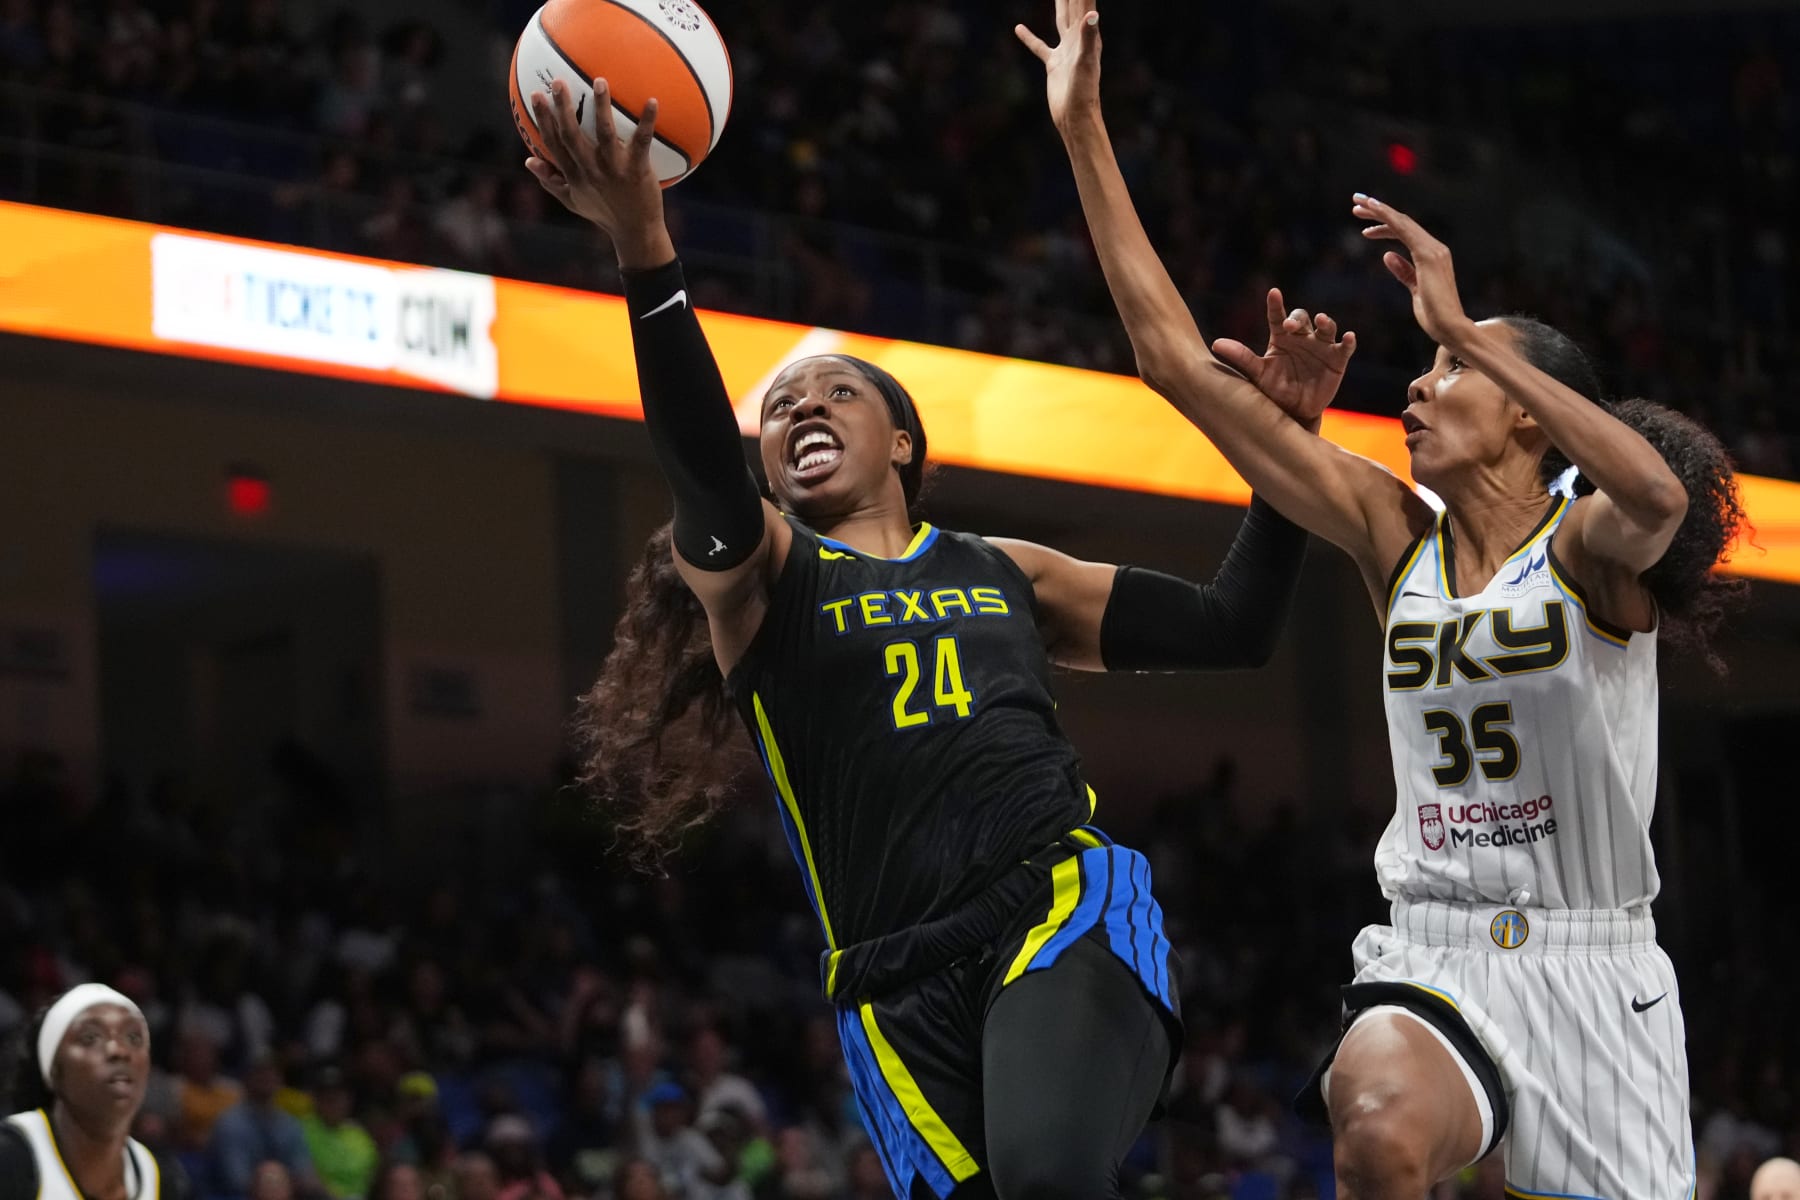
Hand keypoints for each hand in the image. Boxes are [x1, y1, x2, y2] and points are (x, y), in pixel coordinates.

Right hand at [526, 77, 671, 267]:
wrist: (635, 231)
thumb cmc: (604, 213)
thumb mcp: (573, 201)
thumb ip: (550, 180)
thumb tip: (528, 160)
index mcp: (574, 175)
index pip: (554, 143)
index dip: (544, 119)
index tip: (536, 95)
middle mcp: (591, 170)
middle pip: (572, 135)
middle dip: (563, 107)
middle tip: (558, 81)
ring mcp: (614, 170)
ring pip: (605, 134)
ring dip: (601, 107)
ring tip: (600, 81)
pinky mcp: (637, 171)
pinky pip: (642, 142)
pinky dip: (647, 122)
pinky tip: (653, 101)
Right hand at [1015, 0, 1101, 131]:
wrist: (1075, 117)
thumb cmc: (1084, 92)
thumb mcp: (1085, 62)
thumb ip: (1089, 37)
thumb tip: (1092, 15)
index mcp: (1087, 35)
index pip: (1084, 3)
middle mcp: (1078, 39)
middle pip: (1073, 6)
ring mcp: (1065, 51)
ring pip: (1060, 20)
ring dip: (1059, 4)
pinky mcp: (1054, 64)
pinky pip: (1040, 46)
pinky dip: (1029, 38)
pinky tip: (1018, 28)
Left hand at [1213, 288, 1355, 427]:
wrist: (1294, 412)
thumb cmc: (1274, 389)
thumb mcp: (1257, 373)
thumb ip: (1241, 357)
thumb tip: (1216, 344)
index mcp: (1281, 337)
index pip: (1277, 316)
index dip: (1276, 304)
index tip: (1273, 293)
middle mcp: (1302, 337)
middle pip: (1302, 319)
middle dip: (1297, 319)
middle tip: (1290, 325)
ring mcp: (1321, 347)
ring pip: (1326, 327)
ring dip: (1325, 322)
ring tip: (1321, 320)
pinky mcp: (1337, 359)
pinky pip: (1344, 347)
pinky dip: (1348, 341)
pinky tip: (1349, 337)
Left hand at [1352, 193, 1474, 348]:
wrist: (1450, 328)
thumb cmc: (1435, 315)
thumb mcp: (1414, 290)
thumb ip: (1404, 271)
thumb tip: (1387, 255)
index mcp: (1432, 256)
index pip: (1405, 234)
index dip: (1384, 226)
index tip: (1364, 226)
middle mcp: (1435, 248)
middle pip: (1402, 222)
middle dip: (1378, 212)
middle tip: (1356, 204)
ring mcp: (1433, 250)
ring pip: (1402, 222)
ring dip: (1379, 211)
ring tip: (1357, 205)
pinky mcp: (1428, 256)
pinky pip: (1405, 230)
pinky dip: (1388, 218)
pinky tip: (1373, 211)